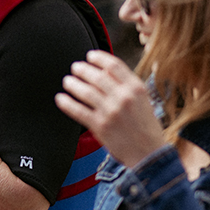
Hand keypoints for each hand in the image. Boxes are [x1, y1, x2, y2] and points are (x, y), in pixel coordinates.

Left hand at [55, 50, 164, 167]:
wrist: (149, 154)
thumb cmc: (146, 127)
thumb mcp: (143, 100)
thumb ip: (126, 85)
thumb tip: (105, 70)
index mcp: (136, 88)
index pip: (114, 65)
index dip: (98, 58)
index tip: (89, 56)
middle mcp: (123, 98)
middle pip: (97, 76)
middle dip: (82, 69)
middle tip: (75, 68)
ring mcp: (111, 112)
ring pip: (86, 92)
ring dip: (73, 84)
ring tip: (67, 81)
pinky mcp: (100, 126)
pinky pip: (79, 111)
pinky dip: (67, 103)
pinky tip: (60, 99)